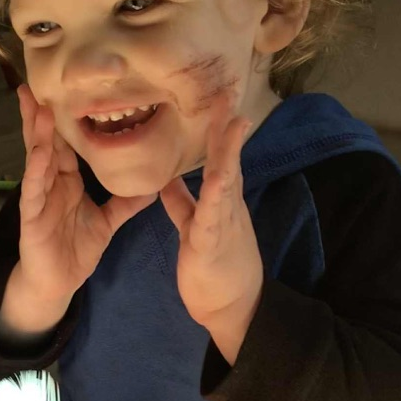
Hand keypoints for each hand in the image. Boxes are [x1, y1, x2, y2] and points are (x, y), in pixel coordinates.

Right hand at [0, 86, 156, 334]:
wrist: (57, 284)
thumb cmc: (75, 251)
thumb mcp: (107, 223)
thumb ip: (126, 204)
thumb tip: (154, 186)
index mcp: (66, 182)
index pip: (63, 144)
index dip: (61, 119)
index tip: (61, 91)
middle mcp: (50, 185)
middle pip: (44, 144)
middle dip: (39, 116)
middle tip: (34, 84)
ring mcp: (38, 200)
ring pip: (37, 162)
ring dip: (37, 136)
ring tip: (40, 109)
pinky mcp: (32, 219)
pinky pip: (34, 193)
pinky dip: (36, 173)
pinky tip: (39, 155)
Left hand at [160, 93, 262, 364]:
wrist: (234, 308)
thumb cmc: (215, 269)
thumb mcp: (195, 228)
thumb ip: (182, 203)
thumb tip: (167, 178)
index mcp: (219, 202)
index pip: (219, 160)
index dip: (218, 132)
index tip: (217, 101)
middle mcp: (226, 207)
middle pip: (227, 160)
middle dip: (227, 128)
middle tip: (228, 92)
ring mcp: (223, 223)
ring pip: (226, 181)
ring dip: (229, 151)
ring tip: (233, 121)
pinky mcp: (212, 243)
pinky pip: (213, 215)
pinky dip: (216, 194)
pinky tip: (220, 175)